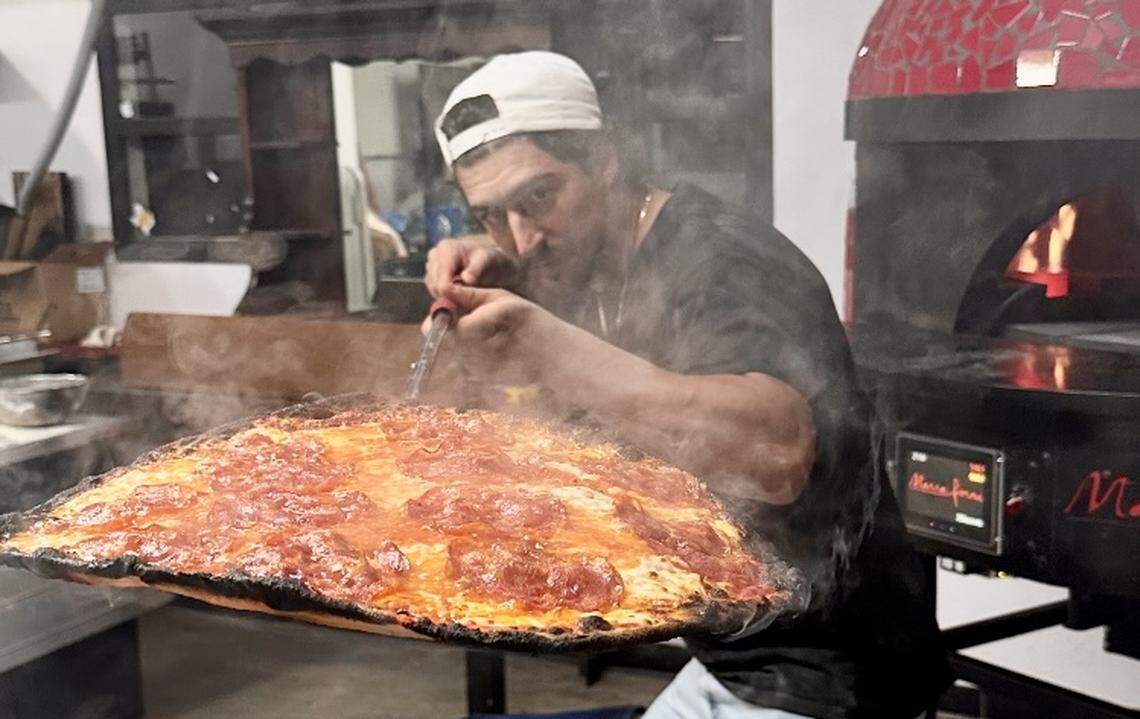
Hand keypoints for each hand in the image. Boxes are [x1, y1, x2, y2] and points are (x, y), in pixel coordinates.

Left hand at [423, 285, 552, 386]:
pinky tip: (497, 345)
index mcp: (465, 331)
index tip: (454, 307)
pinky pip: (470, 362)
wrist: (551, 352)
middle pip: (443, 340)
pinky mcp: (482, 378)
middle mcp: (464, 355)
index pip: (434, 326)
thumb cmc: (527, 320)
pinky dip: (476, 352)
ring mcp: (472, 370)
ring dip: (464, 340)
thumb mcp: (498, 298)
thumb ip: (468, 296)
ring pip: (456, 351)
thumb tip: (444, 288)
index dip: (440, 316)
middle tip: (474, 316)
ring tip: (490, 330)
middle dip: (452, 327)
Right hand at [424, 235, 519, 297]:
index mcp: (447, 248)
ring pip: (433, 289)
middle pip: (435, 285)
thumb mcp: (488, 262)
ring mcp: (431, 264)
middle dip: (450, 295)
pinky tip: (460, 294)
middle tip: (468, 300)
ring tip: (466, 295)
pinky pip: (434, 290)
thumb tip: (466, 279)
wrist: (490, 263)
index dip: (451, 293)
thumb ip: (477, 270)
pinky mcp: (431, 274)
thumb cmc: (491, 261)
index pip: (441, 279)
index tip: (465, 301)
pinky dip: (446, 295)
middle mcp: (435, 254)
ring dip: (448, 295)